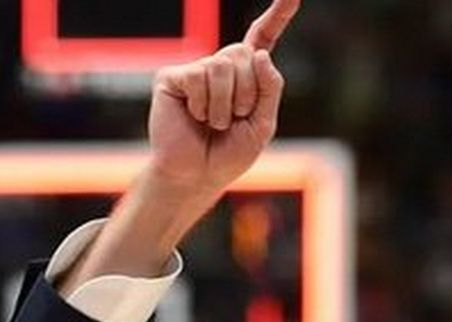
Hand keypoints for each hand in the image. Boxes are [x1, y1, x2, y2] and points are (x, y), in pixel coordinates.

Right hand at [143, 0, 294, 199]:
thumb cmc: (228, 154)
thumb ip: (270, 89)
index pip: (263, 38)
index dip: (278, 15)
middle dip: (247, 93)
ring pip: (222, 66)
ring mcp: (195, 70)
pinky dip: (202, 104)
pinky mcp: (173, 78)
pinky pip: (198, 76)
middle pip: (245, 55)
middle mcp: (220, 66)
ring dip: (225, 104)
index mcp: (245, 75)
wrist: (196, 176)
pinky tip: (193, 117)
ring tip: (213, 123)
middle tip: (233, 120)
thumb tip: (258, 53)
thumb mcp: (263, 125)